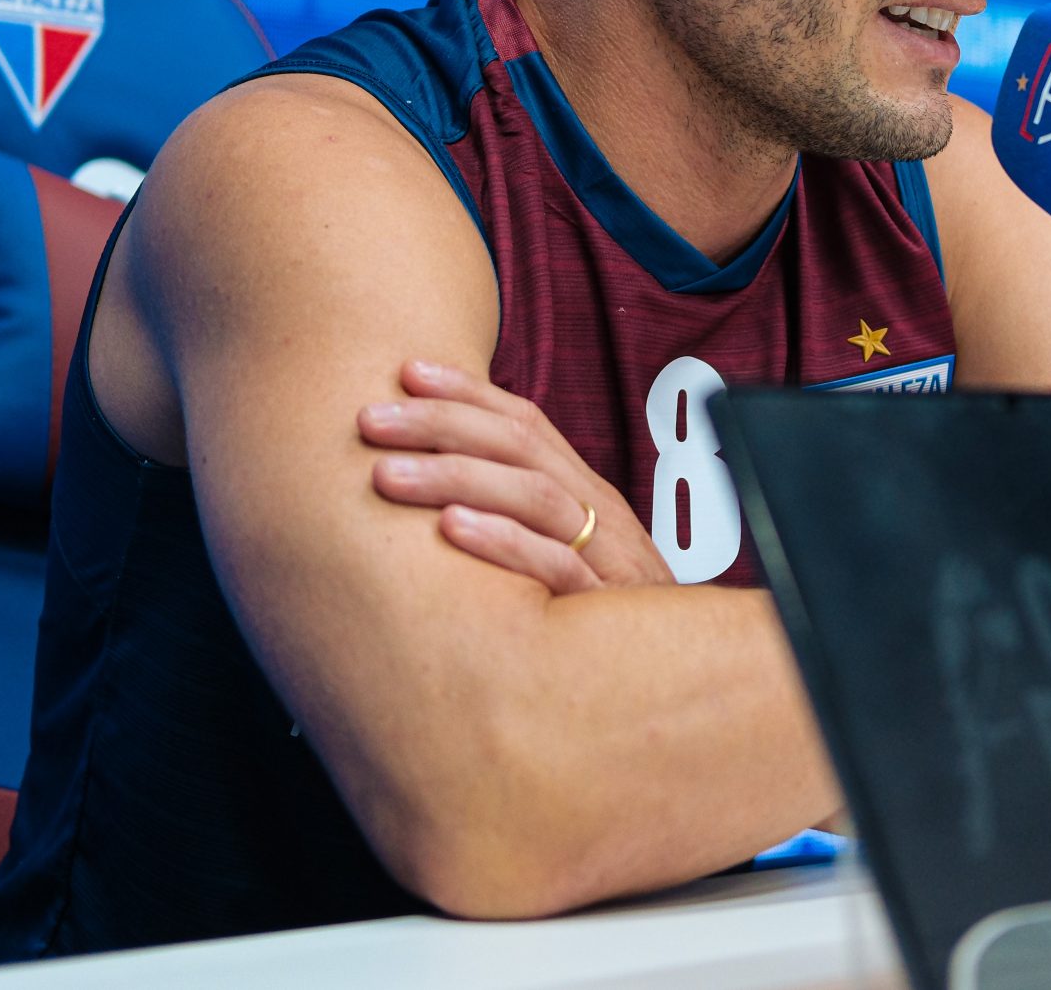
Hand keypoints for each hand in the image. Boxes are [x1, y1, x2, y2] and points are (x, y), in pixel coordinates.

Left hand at [360, 359, 673, 595]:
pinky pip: (555, 565)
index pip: (525, 422)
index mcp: (585, 492)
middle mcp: (598, 512)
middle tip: (371, 421)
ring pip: (533, 495)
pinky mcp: (604, 608)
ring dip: (456, 475)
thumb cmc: (609, 618)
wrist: (679, 678)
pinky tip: (453, 527)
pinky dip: (503, 542)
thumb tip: (443, 486)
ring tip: (388, 474)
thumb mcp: (574, 554)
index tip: (405, 371)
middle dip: (442, 423)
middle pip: (520, 446)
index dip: (467, 391)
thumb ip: (522, 518)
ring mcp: (606, 557)